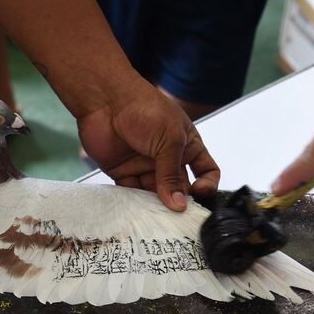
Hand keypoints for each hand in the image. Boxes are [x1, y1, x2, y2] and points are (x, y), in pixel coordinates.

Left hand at [77, 78, 219, 210]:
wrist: (106, 101)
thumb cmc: (144, 108)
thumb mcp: (170, 140)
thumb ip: (172, 174)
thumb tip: (179, 204)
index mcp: (187, 145)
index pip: (206, 171)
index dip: (207, 184)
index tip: (200, 193)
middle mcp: (168, 157)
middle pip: (180, 188)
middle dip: (180, 201)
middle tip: (176, 212)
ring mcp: (146, 165)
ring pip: (156, 194)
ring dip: (157, 205)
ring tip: (156, 213)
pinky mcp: (124, 172)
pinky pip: (133, 194)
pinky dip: (136, 203)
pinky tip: (138, 206)